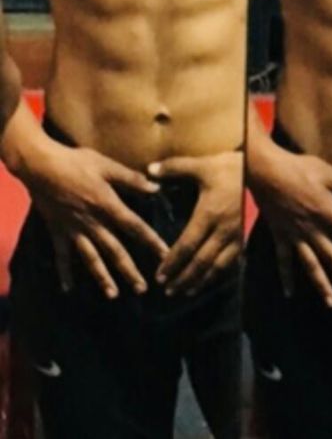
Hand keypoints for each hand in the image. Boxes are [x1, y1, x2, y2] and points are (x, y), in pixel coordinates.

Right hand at [24, 144, 168, 298]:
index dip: (151, 242)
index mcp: (108, 205)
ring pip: (91, 258)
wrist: (41, 166)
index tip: (164, 256)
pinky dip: (64, 272)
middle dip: (129, 270)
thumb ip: (132, 179)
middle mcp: (93, 222)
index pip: (135, 227)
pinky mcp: (58, 231)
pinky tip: (68, 288)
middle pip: (115, 250)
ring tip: (113, 294)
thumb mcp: (107, 165)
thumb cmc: (77, 162)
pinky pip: (62, 256)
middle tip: (142, 289)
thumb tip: (156, 188)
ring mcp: (74, 230)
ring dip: (102, 277)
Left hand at [150, 152, 242, 297]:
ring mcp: (237, 236)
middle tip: (169, 291)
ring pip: (217, 266)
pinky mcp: (248, 236)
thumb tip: (149, 170)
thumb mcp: (203, 165)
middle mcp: (222, 231)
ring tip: (187, 291)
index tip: (160, 276)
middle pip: (200, 262)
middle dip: (183, 278)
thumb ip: (175, 167)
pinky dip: (220, 273)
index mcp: (208, 215)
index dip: (172, 263)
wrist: (266, 171)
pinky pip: (233, 261)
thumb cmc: (232, 167)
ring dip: (201, 281)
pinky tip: (213, 278)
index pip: (186, 246)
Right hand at [252, 153, 331, 307]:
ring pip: (311, 265)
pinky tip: (289, 294)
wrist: (265, 170)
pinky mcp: (280, 236)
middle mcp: (314, 231)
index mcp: (329, 214)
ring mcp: (295, 236)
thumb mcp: (330, 174)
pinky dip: (286, 277)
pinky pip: (283, 260)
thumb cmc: (300, 169)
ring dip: (322, 285)